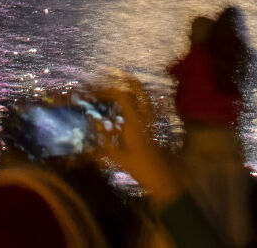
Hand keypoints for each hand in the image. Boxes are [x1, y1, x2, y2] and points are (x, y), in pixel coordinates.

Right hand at [92, 77, 184, 207]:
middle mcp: (146, 116)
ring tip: (122, 86)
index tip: (97, 87)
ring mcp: (153, 120)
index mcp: (135, 121)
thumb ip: (104, 141)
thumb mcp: (118, 156)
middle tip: (113, 76)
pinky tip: (132, 106)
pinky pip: (149, 106)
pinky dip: (140, 100)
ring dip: (134, 88)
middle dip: (126, 80)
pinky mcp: (156, 126)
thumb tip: (92, 125)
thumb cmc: (141, 168)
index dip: (109, 88)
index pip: (123, 95)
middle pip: (138, 89)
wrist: (164, 179)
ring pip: (145, 96)